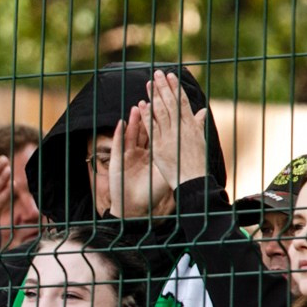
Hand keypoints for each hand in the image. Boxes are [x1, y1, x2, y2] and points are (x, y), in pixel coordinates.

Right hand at [114, 103, 175, 220]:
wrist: (135, 208)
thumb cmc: (152, 192)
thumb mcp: (169, 171)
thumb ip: (178, 154)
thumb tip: (189, 151)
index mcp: (152, 153)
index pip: (157, 132)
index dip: (161, 118)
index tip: (166, 103)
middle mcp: (139, 152)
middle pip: (143, 130)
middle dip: (146, 114)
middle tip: (150, 98)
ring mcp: (127, 156)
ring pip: (131, 135)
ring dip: (133, 121)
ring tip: (137, 107)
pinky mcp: (117, 162)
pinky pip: (118, 146)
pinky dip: (119, 134)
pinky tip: (121, 123)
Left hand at [144, 71, 211, 199]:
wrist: (193, 181)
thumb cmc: (197, 162)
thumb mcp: (199, 140)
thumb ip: (198, 124)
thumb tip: (201, 111)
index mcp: (191, 125)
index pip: (182, 102)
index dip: (175, 88)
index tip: (170, 75)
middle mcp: (181, 128)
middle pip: (171, 104)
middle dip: (164, 87)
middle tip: (157, 73)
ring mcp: (170, 137)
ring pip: (161, 113)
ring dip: (155, 96)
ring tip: (149, 83)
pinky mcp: (160, 147)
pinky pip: (152, 128)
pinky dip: (147, 116)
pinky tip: (142, 104)